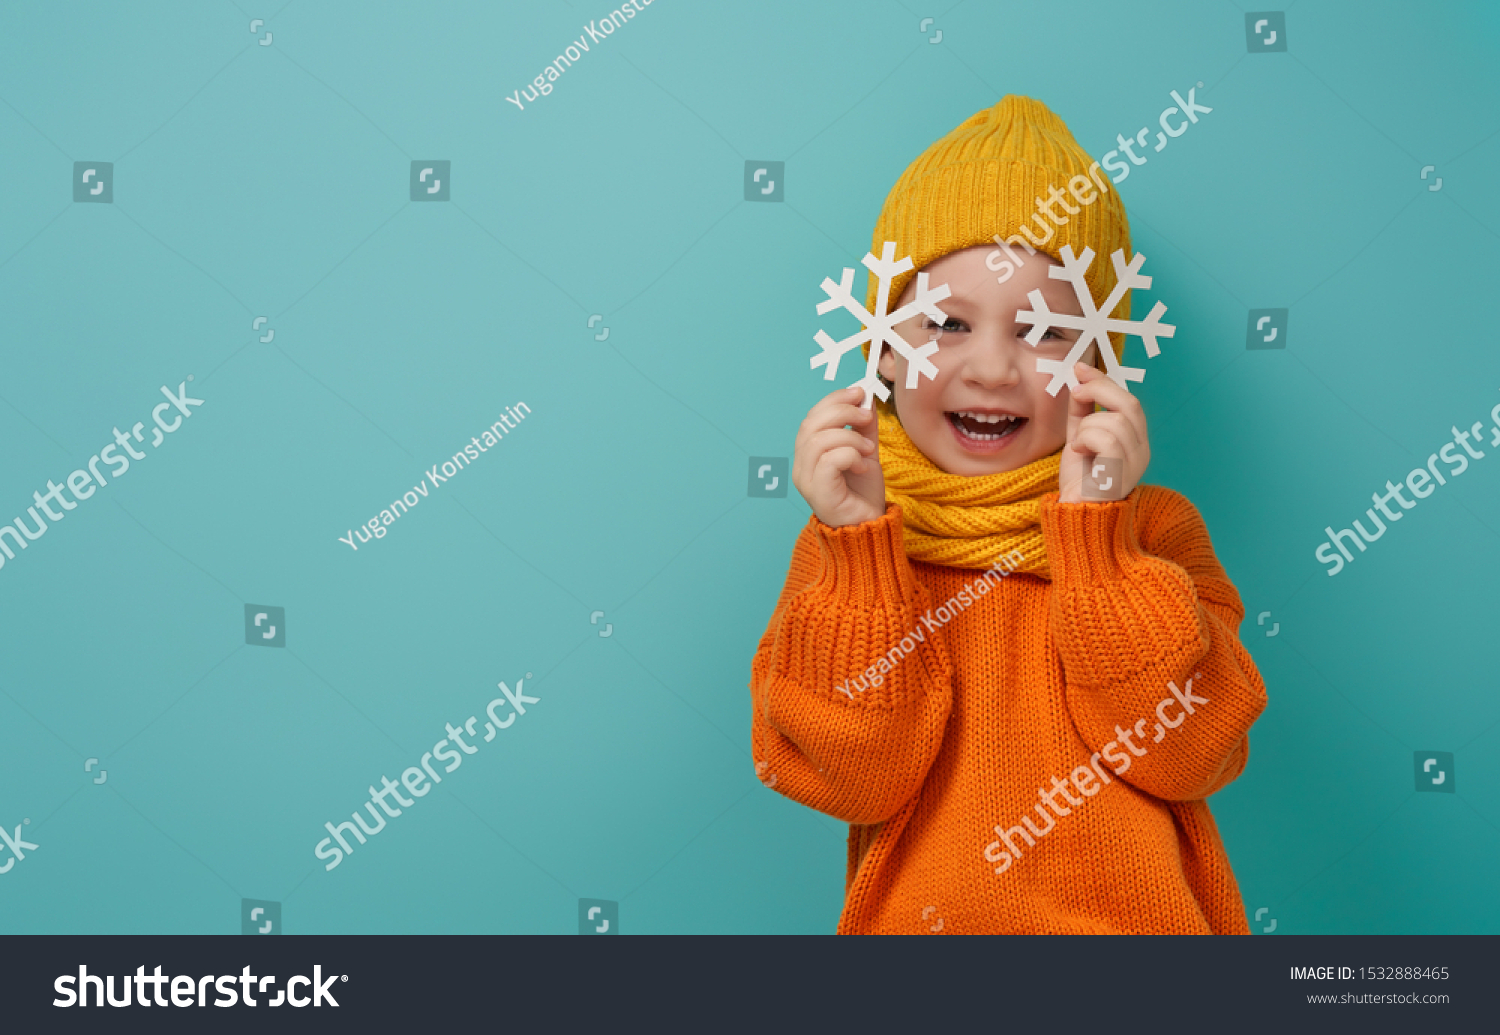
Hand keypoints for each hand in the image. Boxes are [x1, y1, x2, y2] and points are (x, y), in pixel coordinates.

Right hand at [793, 386, 885, 527]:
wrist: (869, 527)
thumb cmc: (862, 493)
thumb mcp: (866, 450)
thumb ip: (863, 426)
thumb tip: (865, 397)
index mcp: (807, 454)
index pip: (812, 417)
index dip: (834, 400)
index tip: (859, 392)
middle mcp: (801, 466)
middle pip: (810, 425)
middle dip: (843, 412)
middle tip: (866, 416)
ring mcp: (806, 481)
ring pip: (820, 441)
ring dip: (851, 438)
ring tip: (870, 449)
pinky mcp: (819, 493)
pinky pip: (829, 460)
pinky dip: (851, 456)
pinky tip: (864, 467)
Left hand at [1058, 362, 1149, 503]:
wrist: (1072, 516)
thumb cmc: (1078, 480)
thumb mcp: (1079, 436)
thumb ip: (1082, 410)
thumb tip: (1080, 376)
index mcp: (1135, 441)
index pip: (1128, 400)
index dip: (1104, 381)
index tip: (1079, 368)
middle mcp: (1142, 451)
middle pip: (1130, 403)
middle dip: (1099, 390)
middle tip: (1077, 394)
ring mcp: (1134, 464)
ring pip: (1115, 421)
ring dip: (1087, 427)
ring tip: (1079, 445)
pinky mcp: (1121, 475)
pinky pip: (1108, 439)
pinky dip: (1087, 439)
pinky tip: (1079, 453)